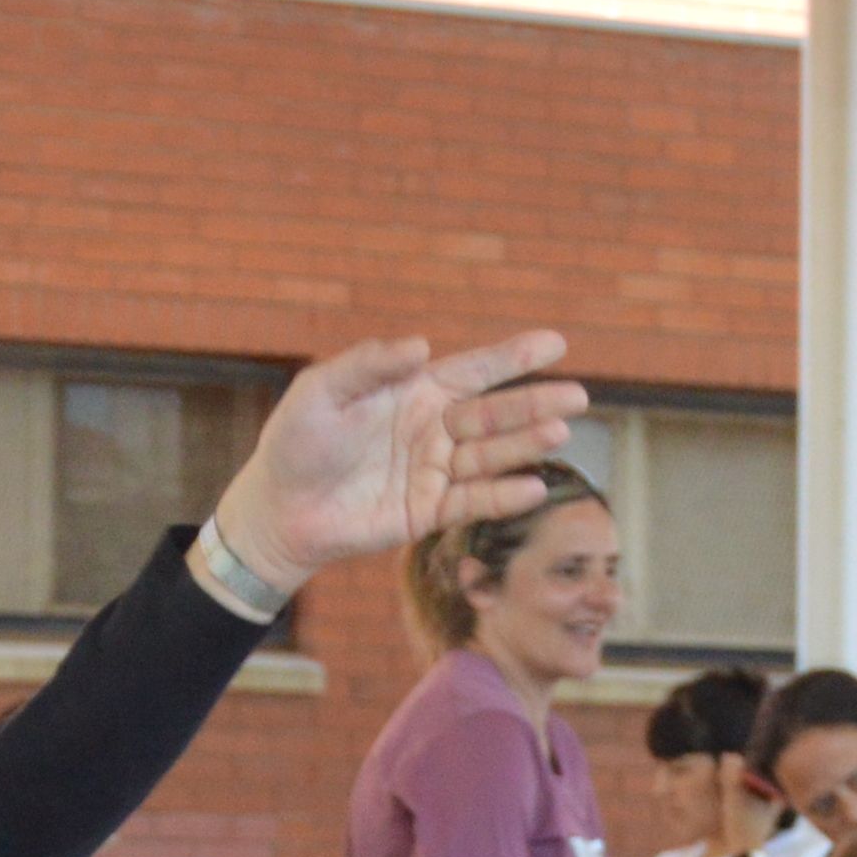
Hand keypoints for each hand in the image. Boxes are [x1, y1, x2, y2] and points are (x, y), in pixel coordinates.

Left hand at [213, 329, 588, 587]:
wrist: (279, 508)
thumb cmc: (296, 442)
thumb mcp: (322, 391)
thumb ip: (369, 365)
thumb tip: (422, 346)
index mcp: (414, 391)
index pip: (475, 370)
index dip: (514, 357)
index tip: (555, 343)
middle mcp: (434, 429)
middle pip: (495, 413)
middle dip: (535, 404)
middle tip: (577, 397)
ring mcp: (435, 471)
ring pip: (491, 456)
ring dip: (526, 445)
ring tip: (560, 432)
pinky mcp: (429, 513)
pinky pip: (473, 502)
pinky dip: (503, 496)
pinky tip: (532, 486)